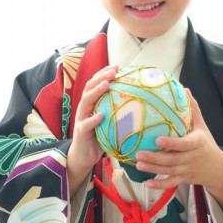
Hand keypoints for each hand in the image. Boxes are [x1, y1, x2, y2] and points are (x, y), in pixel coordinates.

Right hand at [67, 64, 117, 195]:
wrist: (84, 156)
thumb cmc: (100, 138)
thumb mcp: (110, 122)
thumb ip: (119, 113)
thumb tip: (142, 103)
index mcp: (91, 104)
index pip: (96, 83)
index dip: (104, 73)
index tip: (117, 66)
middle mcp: (84, 108)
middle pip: (89, 87)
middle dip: (101, 77)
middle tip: (113, 71)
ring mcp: (81, 119)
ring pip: (86, 101)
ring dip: (96, 92)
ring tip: (106, 84)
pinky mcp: (80, 132)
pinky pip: (86, 124)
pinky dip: (93, 119)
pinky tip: (101, 115)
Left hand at [135, 89, 222, 208]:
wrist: (217, 168)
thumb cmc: (206, 143)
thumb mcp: (202, 126)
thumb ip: (193, 109)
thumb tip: (185, 89)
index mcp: (196, 143)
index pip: (184, 144)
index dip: (171, 143)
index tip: (157, 140)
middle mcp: (192, 158)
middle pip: (173, 160)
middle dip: (155, 158)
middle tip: (139, 153)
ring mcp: (187, 170)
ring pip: (169, 171)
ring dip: (153, 169)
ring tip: (138, 164)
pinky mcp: (184, 179)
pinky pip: (171, 183)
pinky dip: (160, 185)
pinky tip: (148, 183)